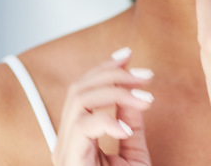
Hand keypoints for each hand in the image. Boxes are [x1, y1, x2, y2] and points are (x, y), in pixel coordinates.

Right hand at [52, 48, 152, 165]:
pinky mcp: (70, 160)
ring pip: (80, 100)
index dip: (105, 68)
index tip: (128, 55)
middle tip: (145, 76)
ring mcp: (65, 151)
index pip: (83, 90)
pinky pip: (81, 126)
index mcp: (76, 139)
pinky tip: (126, 129)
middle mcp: (65, 142)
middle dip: (114, 74)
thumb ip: (130, 124)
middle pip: (79, 89)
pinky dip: (107, 120)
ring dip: (116, 91)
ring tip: (145, 99)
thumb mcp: (132, 154)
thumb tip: (134, 92)